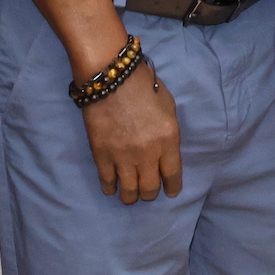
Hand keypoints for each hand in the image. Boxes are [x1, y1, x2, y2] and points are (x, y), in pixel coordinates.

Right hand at [82, 62, 181, 202]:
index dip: (172, 187)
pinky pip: (107, 181)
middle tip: (148, 192)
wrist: (111, 78)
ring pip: (129, 191)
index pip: (172, 174)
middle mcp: (147, 154)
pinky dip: (111, 188)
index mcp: (168, 140)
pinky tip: (113, 187)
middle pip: (150, 187)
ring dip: (131, 197)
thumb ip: (168, 132)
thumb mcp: (169, 108)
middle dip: (150, 193)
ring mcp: (123, 157)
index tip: (170, 192)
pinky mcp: (101, 155)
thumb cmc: (144, 86)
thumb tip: (165, 150)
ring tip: (131, 195)